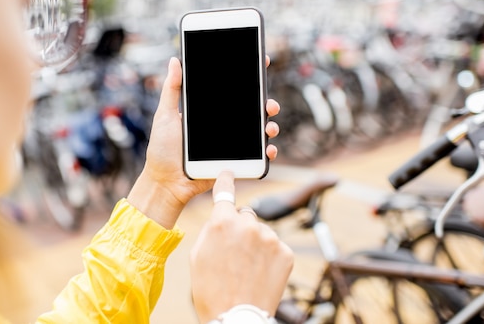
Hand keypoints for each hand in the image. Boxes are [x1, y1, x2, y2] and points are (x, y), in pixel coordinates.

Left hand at [127, 57, 280, 228]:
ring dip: (269, 126)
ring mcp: (231, 144)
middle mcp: (223, 125)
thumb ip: (172, 89)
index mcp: (209, 112)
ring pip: (258, 131)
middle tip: (268, 103)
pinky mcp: (235, 162)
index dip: (248, 78)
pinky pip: (256, 156)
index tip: (261, 63)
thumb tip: (175, 60)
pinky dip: (267, 151)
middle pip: (251, 110)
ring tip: (268, 126)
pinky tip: (268, 148)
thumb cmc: (162, 149)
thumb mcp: (165, 115)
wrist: (165, 182)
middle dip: (266, 103)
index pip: (232, 92)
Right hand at [190, 171, 293, 321]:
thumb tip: (222, 218)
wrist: (235, 318)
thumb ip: (211, 229)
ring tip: (247, 269)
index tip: (229, 173)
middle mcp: (248, 224)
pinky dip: (269, 258)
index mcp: (222, 221)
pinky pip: (276, 247)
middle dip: (240, 229)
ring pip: (261, 233)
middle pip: (245, 216)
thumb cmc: (210, 289)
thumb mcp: (198, 255)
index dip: (226, 181)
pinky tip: (260, 274)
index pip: (225, 190)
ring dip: (256, 244)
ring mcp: (270, 238)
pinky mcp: (286, 253)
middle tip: (234, 254)